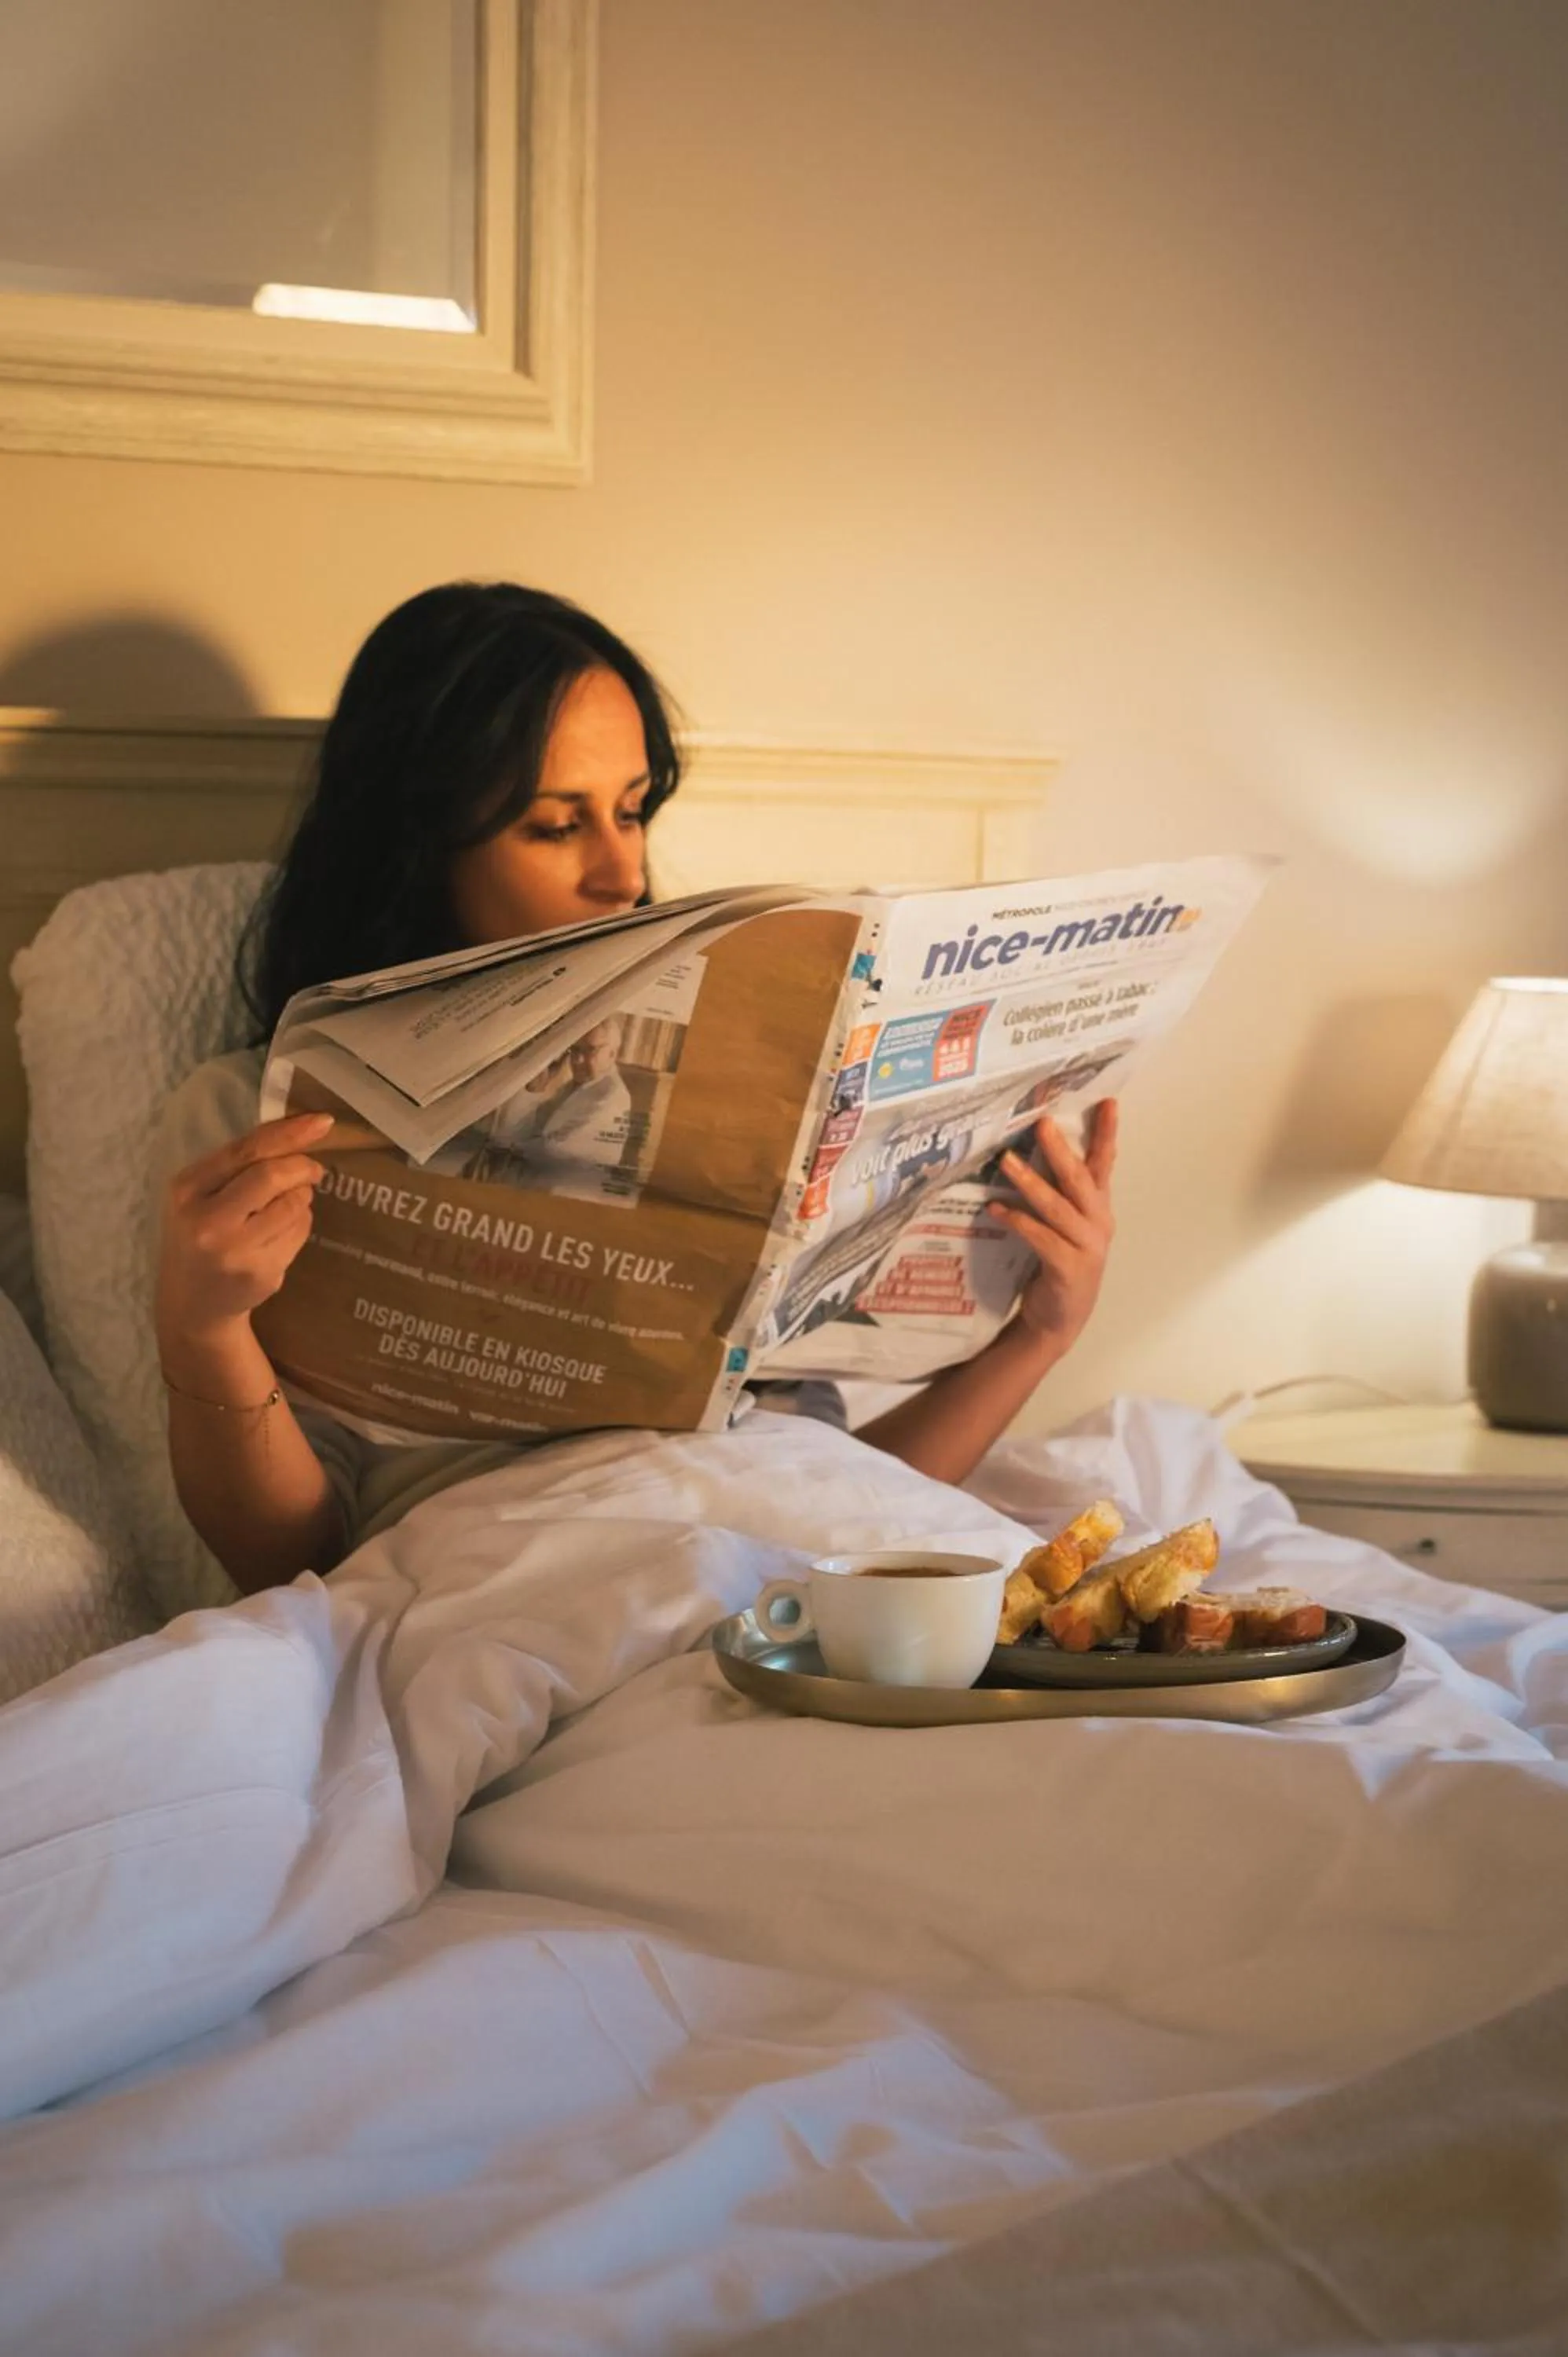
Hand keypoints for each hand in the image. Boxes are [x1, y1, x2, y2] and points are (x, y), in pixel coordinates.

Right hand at [156, 1112, 333, 1352]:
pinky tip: (282, 1232)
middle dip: (302, 1167)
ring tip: (289, 1204)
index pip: (245, 1151)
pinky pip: (299, 1233)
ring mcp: (234, 1252)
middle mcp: (206, 1221)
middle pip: (271, 1176)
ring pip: (292, 1206)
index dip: (289, 1133)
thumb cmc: (200, 1234)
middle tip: (313, 1170)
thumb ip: (238, 1165)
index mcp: (187, 1189)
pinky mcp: (260, 1274)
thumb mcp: (201, 1194)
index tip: (322, 1122)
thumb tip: (301, 1130)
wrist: (192, 1304)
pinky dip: (302, 1223)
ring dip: (302, 1198)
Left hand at [987, 1100, 1117, 1358]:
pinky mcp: (1067, 1269)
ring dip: (1031, 1183)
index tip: (1108, 1103)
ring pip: (1058, 1208)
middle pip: (1081, 1180)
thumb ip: (1060, 1193)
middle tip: (1043, 1123)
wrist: (1058, 1320)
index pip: (1104, 1164)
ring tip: (1007, 1161)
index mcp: (1099, 1208)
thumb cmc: (1058, 1263)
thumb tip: (1031, 1150)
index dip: (1106, 1134)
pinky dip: (1018, 1221)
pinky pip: (1040, 1238)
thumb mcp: (1065, 1224)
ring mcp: (1086, 1248)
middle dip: (1062, 1150)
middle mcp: (1098, 1223)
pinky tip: (995, 1208)